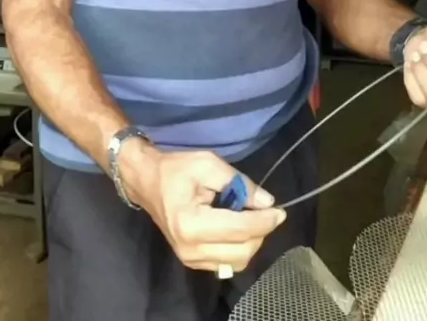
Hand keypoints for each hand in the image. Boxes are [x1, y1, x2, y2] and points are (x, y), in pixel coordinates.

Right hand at [119, 143, 285, 272]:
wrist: (146, 182)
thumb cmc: (175, 169)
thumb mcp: (208, 164)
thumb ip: (239, 183)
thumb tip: (267, 201)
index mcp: (191, 223)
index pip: (240, 229)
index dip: (265, 221)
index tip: (280, 210)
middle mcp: (190, 248)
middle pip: (242, 250)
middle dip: (260, 231)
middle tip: (266, 211)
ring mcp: (189, 259)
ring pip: (237, 261)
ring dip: (251, 241)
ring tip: (251, 218)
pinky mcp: (191, 262)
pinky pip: (226, 263)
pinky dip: (239, 248)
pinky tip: (238, 228)